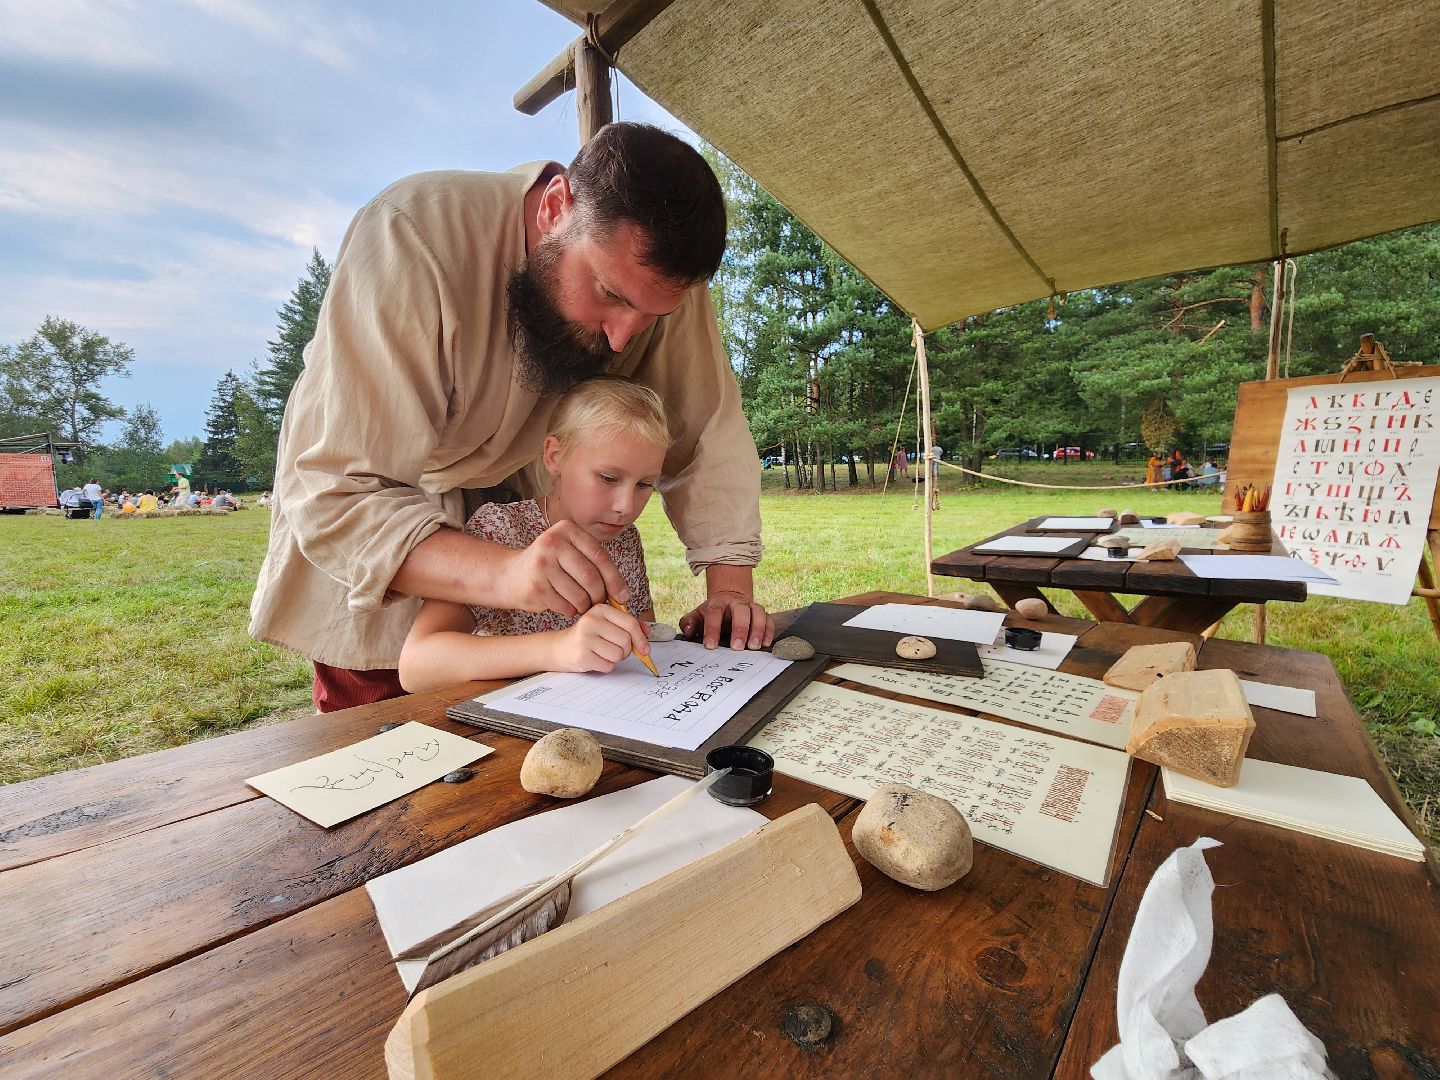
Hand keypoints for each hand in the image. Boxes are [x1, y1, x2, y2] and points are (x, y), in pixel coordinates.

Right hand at [501, 520, 627, 616]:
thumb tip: (622, 593)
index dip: (614, 579)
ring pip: (579, 595)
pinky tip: (566, 607)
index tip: (622, 596)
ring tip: (582, 605)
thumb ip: (594, 564)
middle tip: (599, 603)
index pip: (600, 556)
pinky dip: (570, 611)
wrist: (510, 575)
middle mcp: (553, 542)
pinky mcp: (536, 586)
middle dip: (599, 595)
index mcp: (567, 530)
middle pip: (591, 577)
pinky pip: (565, 606)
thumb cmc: (549, 566)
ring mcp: (542, 564)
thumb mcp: (570, 553)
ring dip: (585, 606)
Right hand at [554, 604, 650, 672]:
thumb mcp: (607, 624)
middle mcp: (591, 621)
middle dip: (626, 650)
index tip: (645, 648)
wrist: (560, 648)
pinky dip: (606, 666)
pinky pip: (608, 666)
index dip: (641, 638)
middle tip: (616, 649)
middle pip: (626, 641)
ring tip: (604, 653)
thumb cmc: (589, 635)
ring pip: (618, 655)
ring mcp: (585, 639)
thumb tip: (647, 632)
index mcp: (600, 609)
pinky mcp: (582, 656)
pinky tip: (596, 659)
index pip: (630, 623)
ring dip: (616, 659)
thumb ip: (628, 625)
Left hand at [679, 590, 774, 650]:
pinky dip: (769, 631)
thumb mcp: (698, 616)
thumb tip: (688, 631)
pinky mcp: (762, 614)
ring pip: (758, 613)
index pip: (714, 613)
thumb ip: (689, 623)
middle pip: (740, 611)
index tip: (710, 646)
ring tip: (753, 647)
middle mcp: (736, 602)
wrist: (730, 600)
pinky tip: (765, 644)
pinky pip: (769, 619)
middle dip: (740, 629)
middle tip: (737, 647)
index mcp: (718, 602)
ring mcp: (751, 607)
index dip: (712, 629)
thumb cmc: (713, 613)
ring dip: (757, 630)